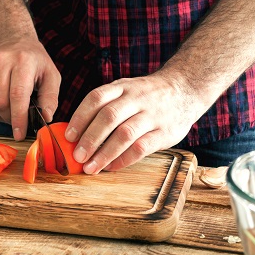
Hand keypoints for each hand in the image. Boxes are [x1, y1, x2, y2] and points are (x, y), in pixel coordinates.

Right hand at [0, 32, 60, 140]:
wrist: (8, 36)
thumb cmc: (32, 58)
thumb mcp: (50, 73)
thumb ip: (50, 97)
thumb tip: (46, 118)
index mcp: (22, 61)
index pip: (17, 95)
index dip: (19, 119)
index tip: (20, 134)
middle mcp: (1, 62)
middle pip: (1, 103)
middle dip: (11, 119)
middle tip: (20, 121)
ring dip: (1, 116)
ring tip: (12, 111)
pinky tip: (3, 104)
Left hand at [65, 71, 210, 172]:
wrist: (186, 89)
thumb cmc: (146, 96)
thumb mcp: (126, 90)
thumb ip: (105, 106)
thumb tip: (75, 134)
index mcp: (122, 87)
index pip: (96, 98)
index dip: (80, 117)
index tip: (68, 136)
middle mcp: (137, 98)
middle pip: (109, 117)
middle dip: (90, 139)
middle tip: (77, 156)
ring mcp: (152, 114)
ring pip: (125, 134)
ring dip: (104, 153)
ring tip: (90, 167)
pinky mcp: (166, 132)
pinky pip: (141, 147)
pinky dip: (123, 159)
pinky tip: (111, 167)